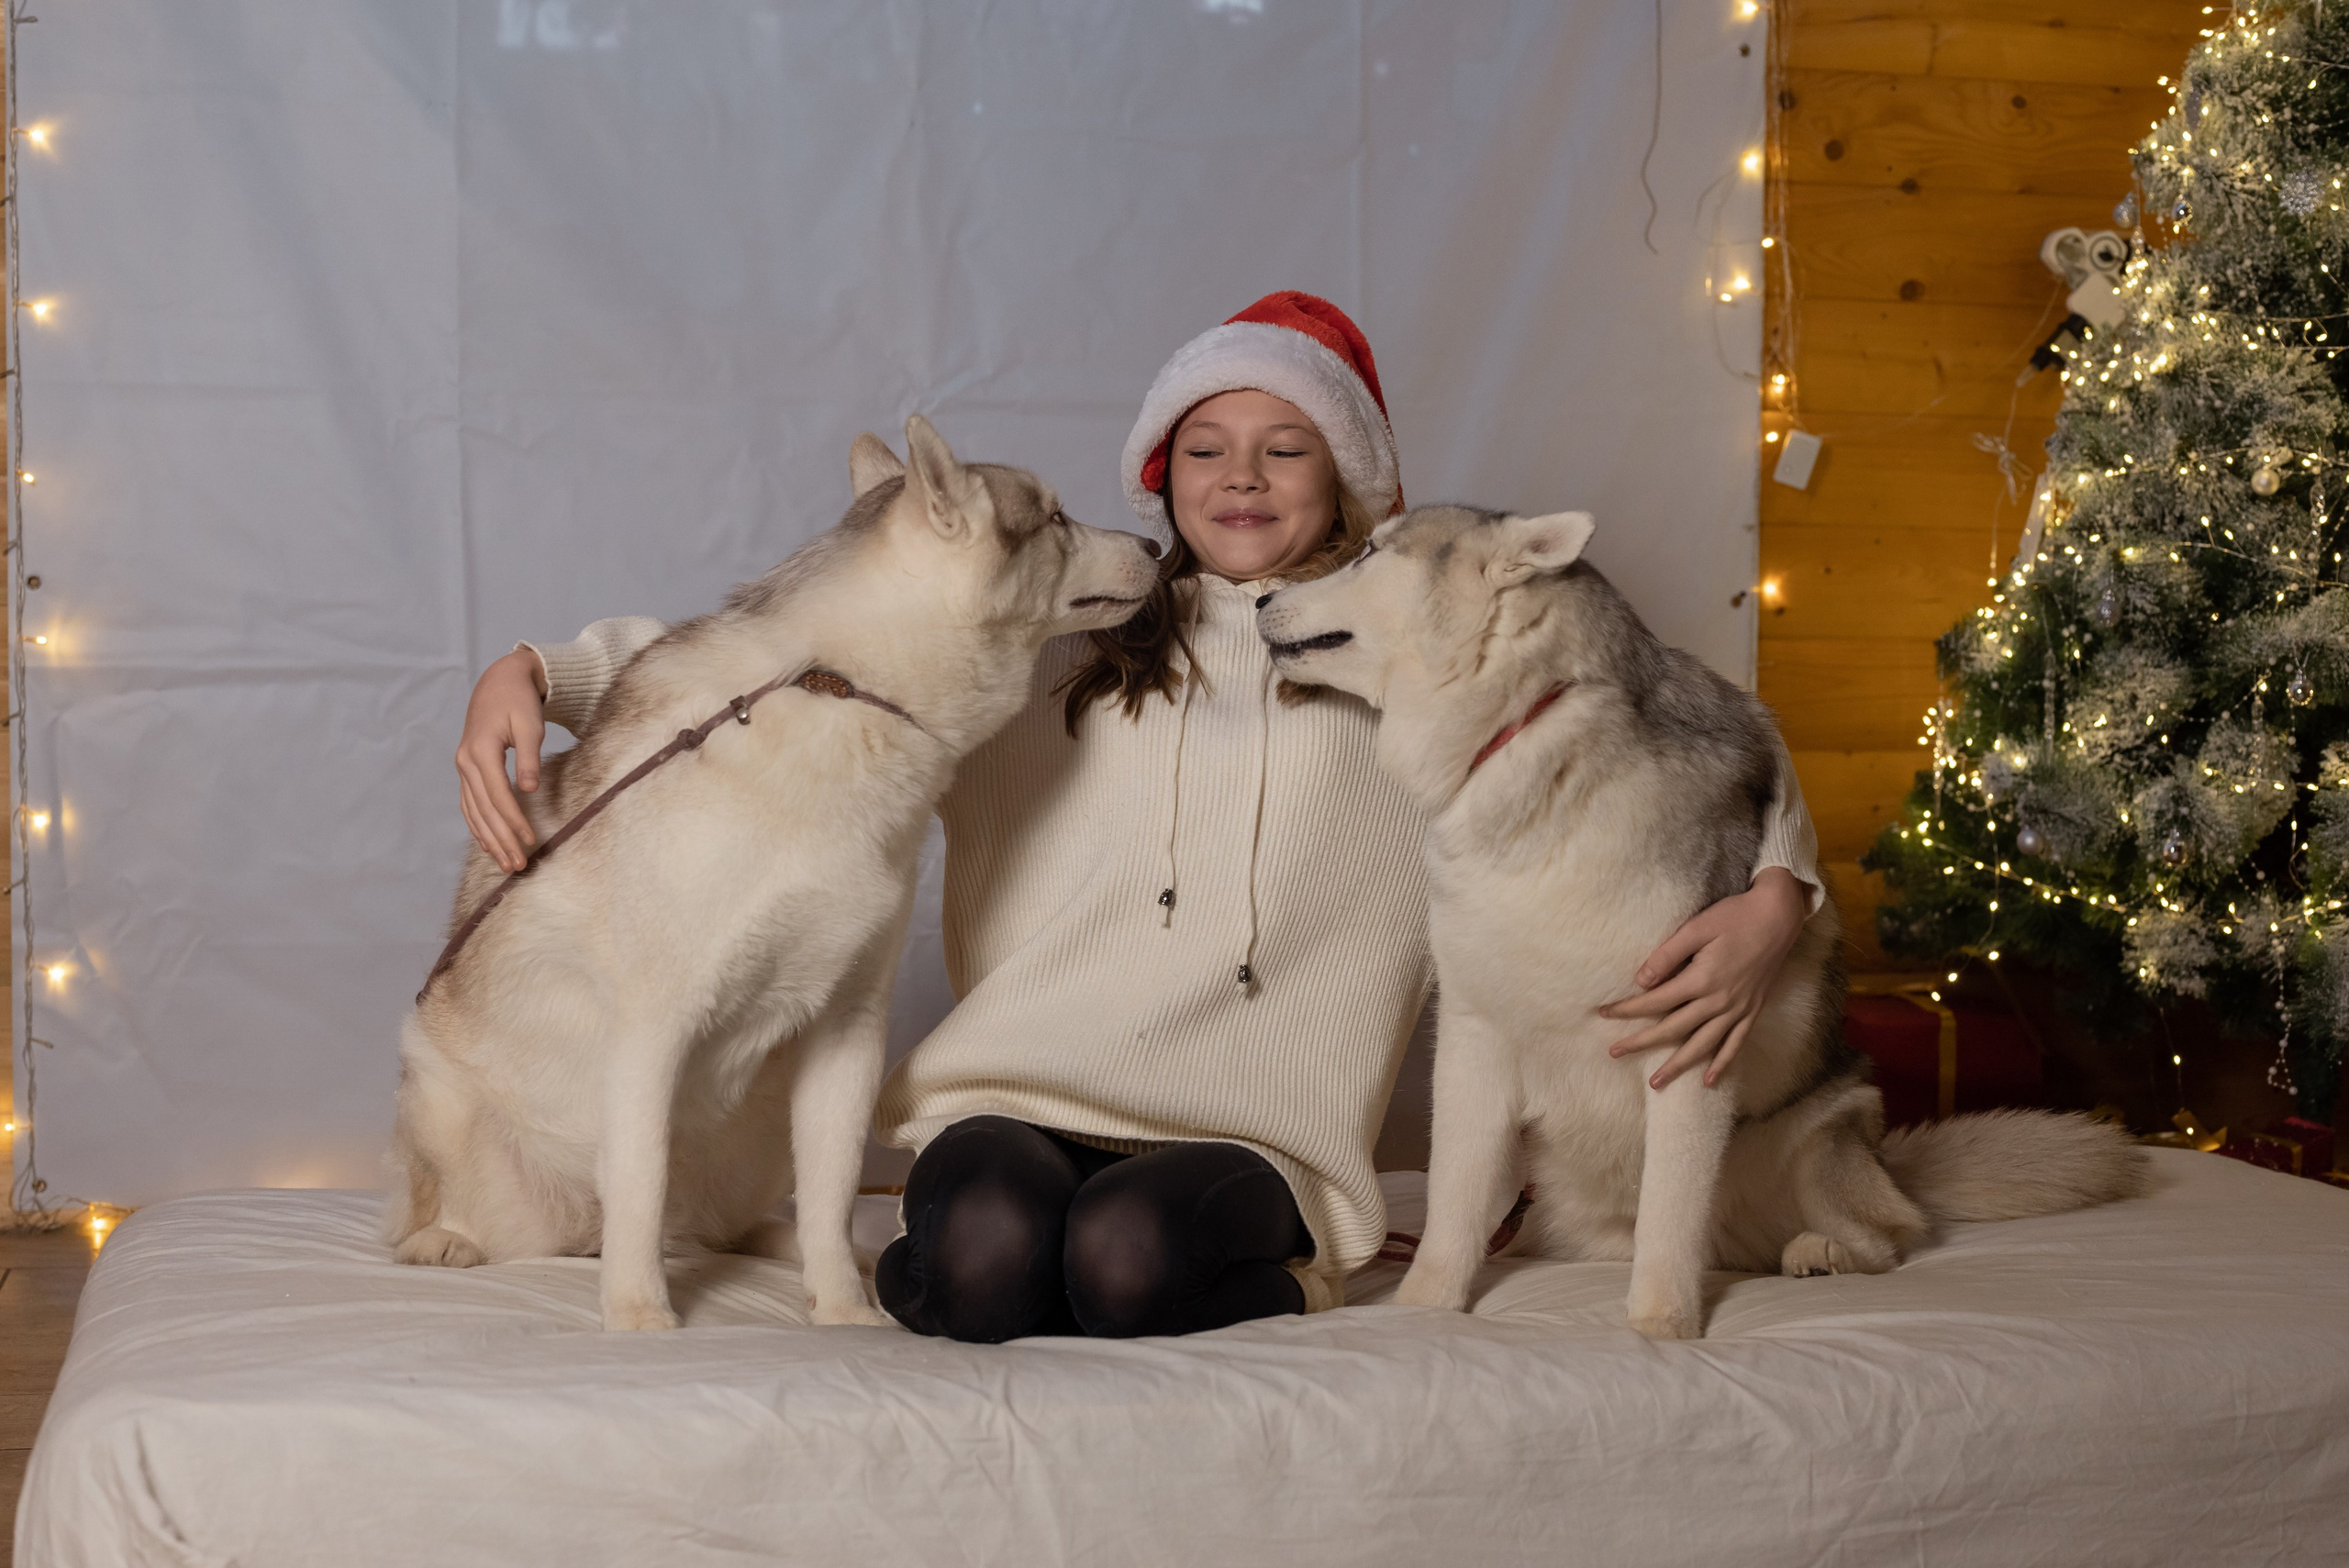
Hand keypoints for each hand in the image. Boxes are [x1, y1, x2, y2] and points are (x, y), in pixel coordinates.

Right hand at [455, 649, 546, 871]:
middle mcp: (466, 762)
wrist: (500, 681)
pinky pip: (469, 804)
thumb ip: (528, 757)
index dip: (513, 820)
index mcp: (481, 751)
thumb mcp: (530, 724)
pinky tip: (487, 844)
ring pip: (474, 811)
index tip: (530, 841)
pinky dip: (477, 825)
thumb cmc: (519, 701)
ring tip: (505, 863)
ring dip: (489, 839)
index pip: (498, 795)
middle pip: (484, 809)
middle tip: (518, 865)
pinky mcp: (468, 769)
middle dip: (501, 839)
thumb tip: (529, 789)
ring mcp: (463, 767)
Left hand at [1600, 867, 1810, 1090]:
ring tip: (1656, 1083)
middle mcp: (1719, 1001)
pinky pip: (1735, 1044)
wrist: (1778, 917)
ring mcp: (1738, 1009)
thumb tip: (1641, 981)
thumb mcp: (1696, 928)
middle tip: (1614, 1053)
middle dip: (1641, 1042)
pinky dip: (1722, 1063)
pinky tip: (1708, 1081)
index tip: (1604, 1013)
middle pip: (1673, 1029)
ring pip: (1702, 1045)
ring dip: (1678, 1066)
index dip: (1628, 1009)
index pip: (1655, 1002)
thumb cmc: (1735, 917)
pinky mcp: (1752, 1010)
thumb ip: (1667, 955)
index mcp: (1701, 980)